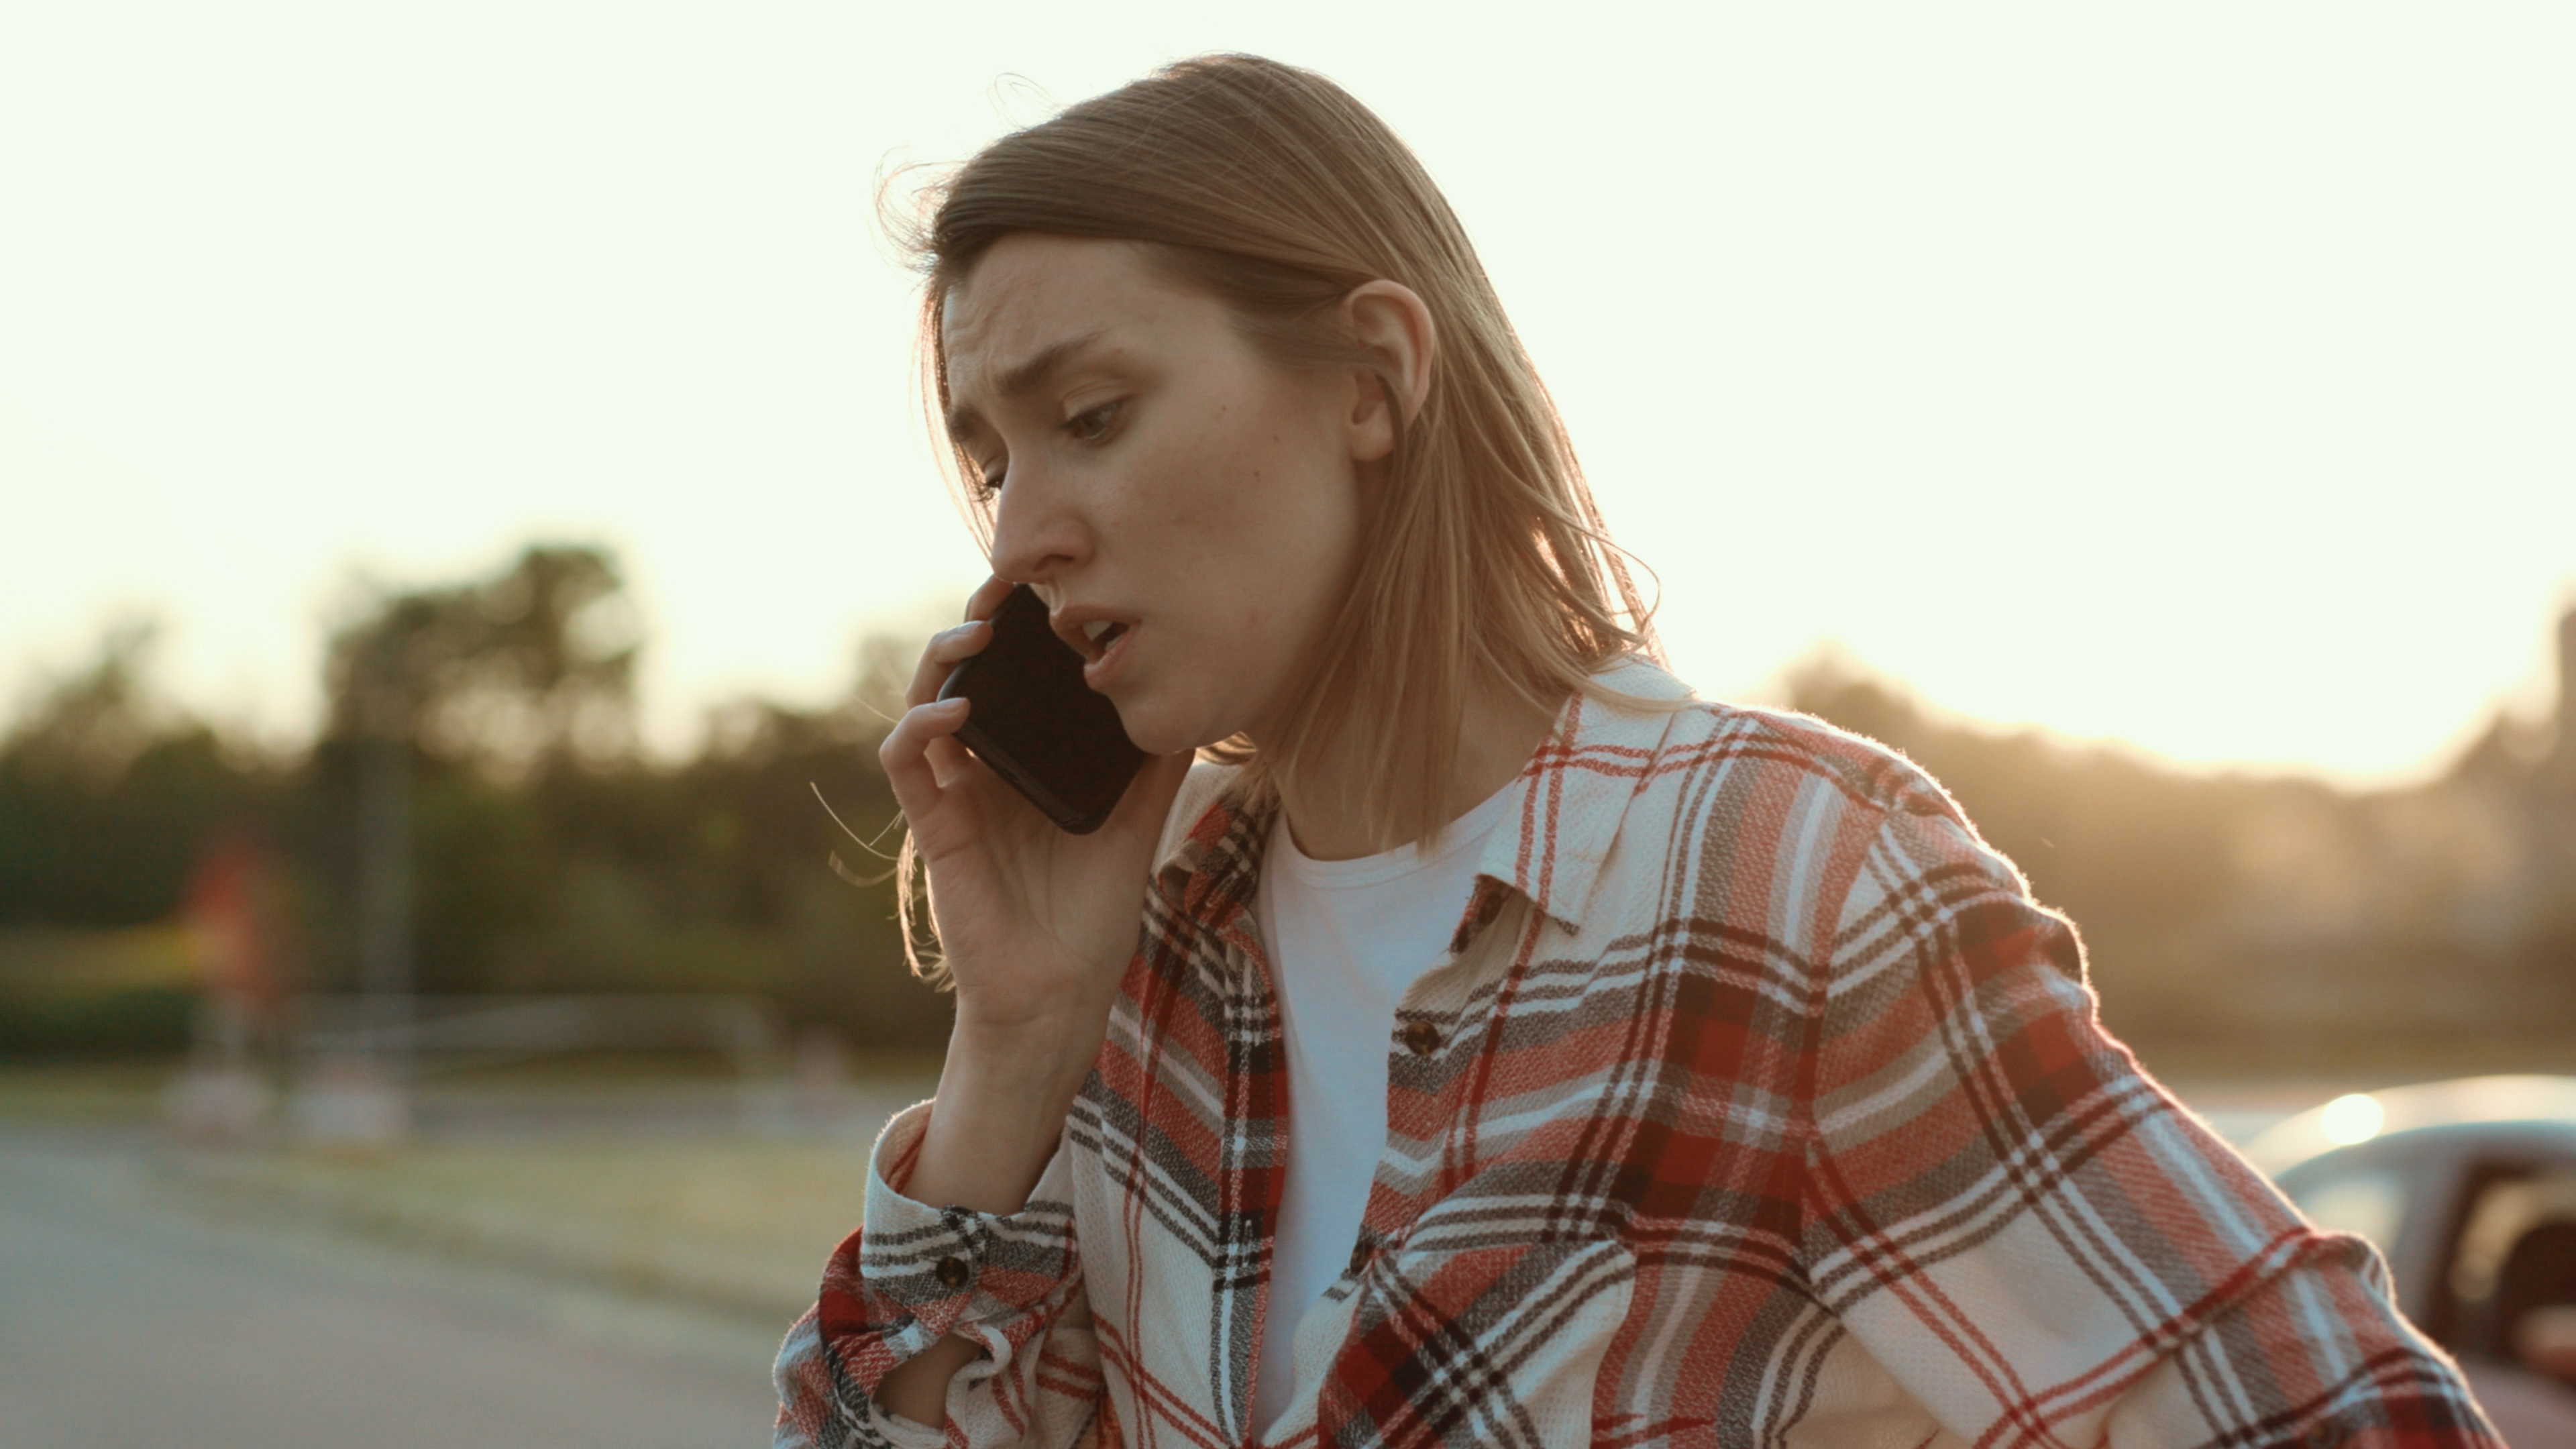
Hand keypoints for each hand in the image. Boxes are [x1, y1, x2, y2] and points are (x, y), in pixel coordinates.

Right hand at [879, 577, 1192, 1035]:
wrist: (1060, 993)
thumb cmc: (1094, 915)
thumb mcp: (1139, 825)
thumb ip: (1155, 767)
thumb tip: (1193, 699)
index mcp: (1029, 764)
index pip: (1014, 679)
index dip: (1018, 632)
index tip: (1046, 588)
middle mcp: (986, 771)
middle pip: (964, 676)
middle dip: (975, 624)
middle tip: (1002, 587)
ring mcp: (955, 796)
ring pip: (925, 705)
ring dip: (940, 662)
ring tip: (976, 633)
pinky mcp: (934, 829)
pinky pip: (905, 764)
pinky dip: (919, 728)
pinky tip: (953, 709)